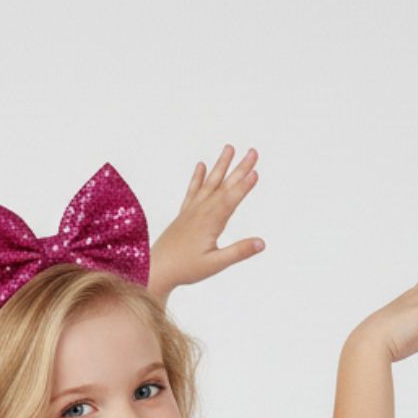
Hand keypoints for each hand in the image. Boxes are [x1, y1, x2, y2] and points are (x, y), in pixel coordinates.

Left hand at [148, 145, 264, 300]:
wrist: (156, 269)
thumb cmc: (185, 269)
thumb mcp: (215, 264)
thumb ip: (238, 252)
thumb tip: (261, 243)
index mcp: (210, 222)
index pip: (231, 200)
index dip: (244, 186)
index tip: (255, 172)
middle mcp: (201, 211)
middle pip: (224, 186)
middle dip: (240, 169)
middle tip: (253, 152)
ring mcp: (192, 210)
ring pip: (209, 183)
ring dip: (221, 165)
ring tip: (229, 148)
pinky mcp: (184, 214)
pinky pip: (192, 191)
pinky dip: (198, 177)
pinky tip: (201, 165)